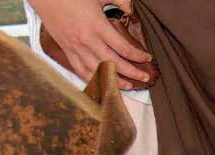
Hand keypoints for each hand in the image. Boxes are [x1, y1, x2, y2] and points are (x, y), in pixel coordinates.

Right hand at [30, 0, 151, 87]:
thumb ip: (119, 0)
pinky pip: (81, 71)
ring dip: (115, 81)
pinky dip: (94, 80)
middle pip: (114, 63)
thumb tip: (131, 10)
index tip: (147, 58)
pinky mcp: (67, 51)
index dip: (137, 55)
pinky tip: (103, 84)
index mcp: (97, 26)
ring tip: (128, 86)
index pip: (123, 48)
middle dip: (132, 72)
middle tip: (145, 77)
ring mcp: (76, 48)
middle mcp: (87, 41)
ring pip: (99, 71)